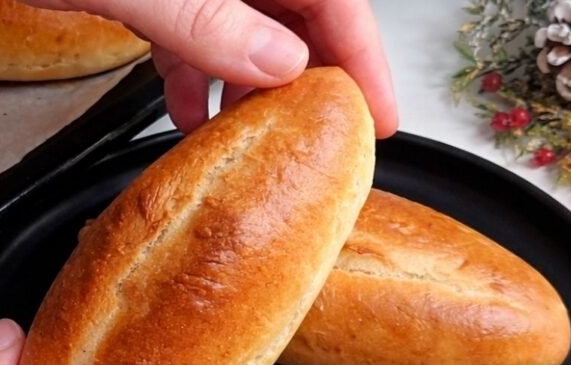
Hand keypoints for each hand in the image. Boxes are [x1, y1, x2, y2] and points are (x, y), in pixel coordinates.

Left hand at [25, 0, 397, 136]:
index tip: (382, 114)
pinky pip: (194, 39)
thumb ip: (208, 19)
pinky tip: (188, 120)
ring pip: (248, 32)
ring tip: (258, 144)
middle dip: (311, 79)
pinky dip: (195, 81)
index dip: (362, 56)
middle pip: (297, 15)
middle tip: (326, 142)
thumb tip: (280, 65)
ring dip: (253, 89)